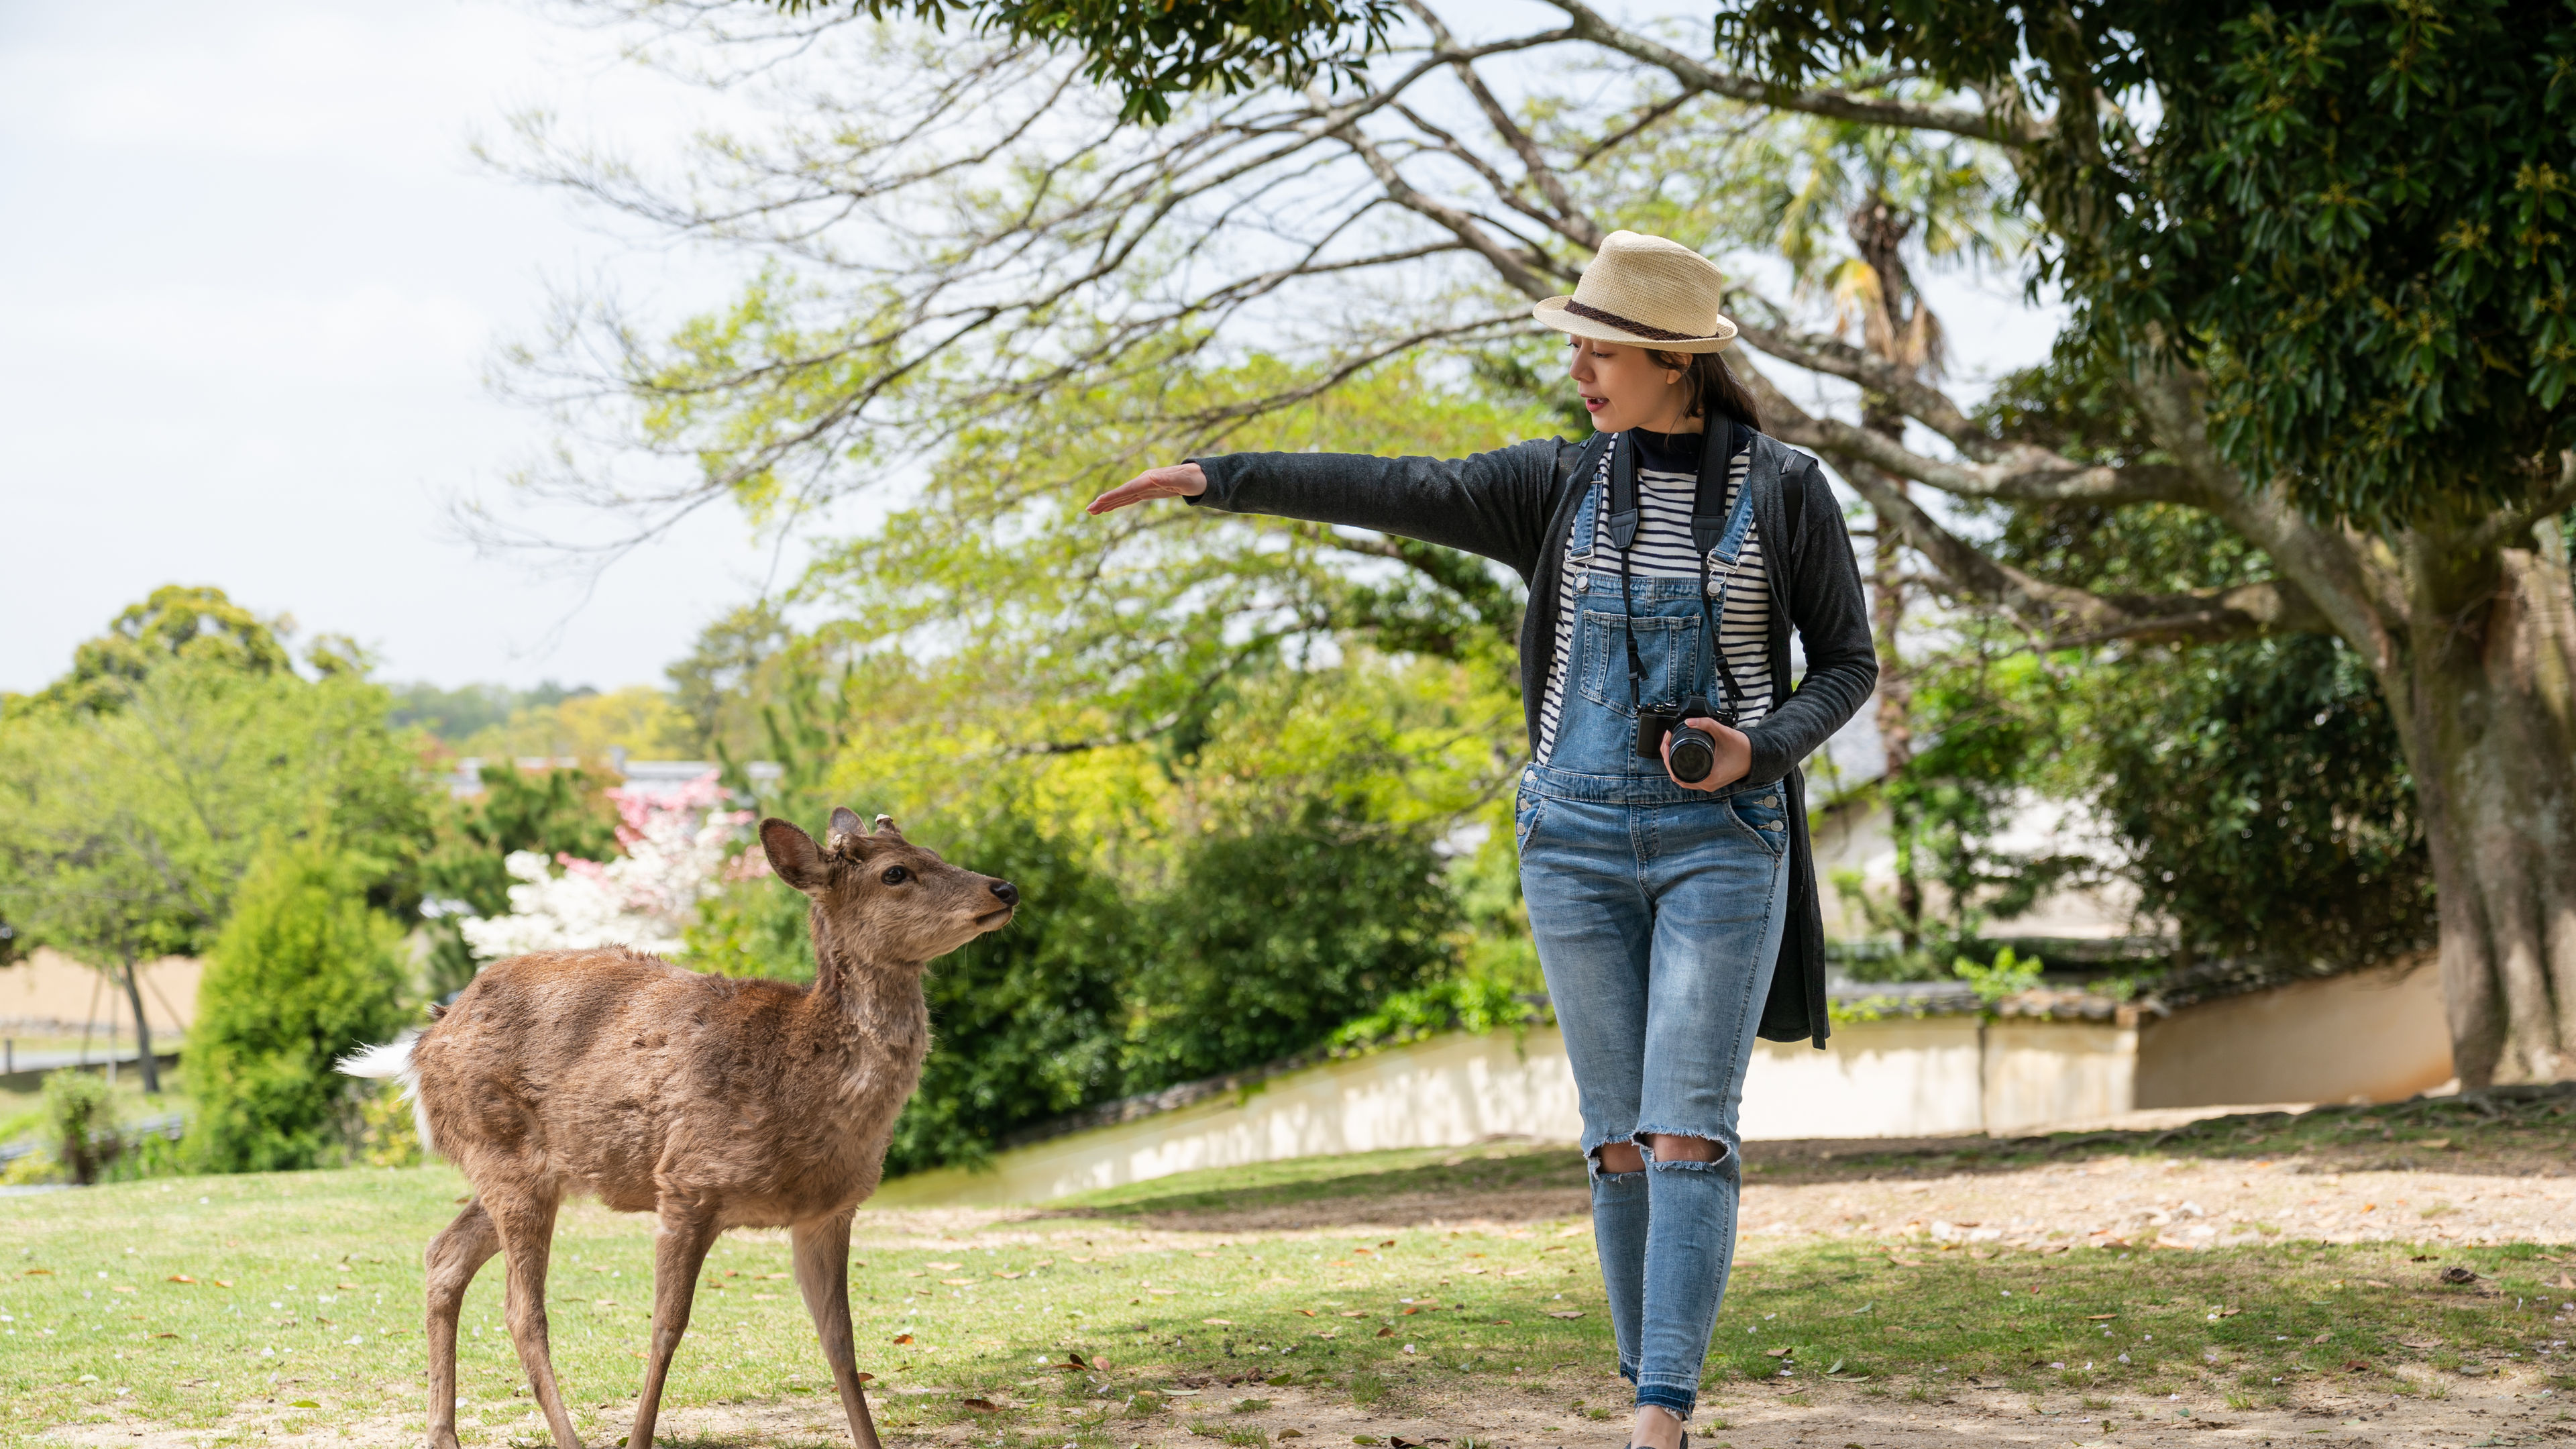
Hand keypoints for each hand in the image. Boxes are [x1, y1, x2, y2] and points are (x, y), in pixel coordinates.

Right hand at [1086, 462, 1206, 513]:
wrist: (1201, 476)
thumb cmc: (1194, 478)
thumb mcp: (1183, 480)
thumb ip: (1168, 478)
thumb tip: (1153, 477)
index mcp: (1149, 479)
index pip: (1128, 489)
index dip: (1114, 496)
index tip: (1099, 501)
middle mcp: (1145, 481)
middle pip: (1121, 493)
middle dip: (1105, 501)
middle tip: (1089, 510)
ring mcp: (1145, 486)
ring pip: (1123, 496)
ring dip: (1108, 503)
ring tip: (1093, 511)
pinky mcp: (1148, 491)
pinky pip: (1129, 498)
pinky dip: (1118, 503)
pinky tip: (1109, 508)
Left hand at [1661, 716, 1750, 791]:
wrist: (1758, 757)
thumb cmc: (1744, 749)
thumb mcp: (1724, 733)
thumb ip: (1706, 724)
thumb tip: (1689, 721)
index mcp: (1708, 778)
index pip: (1676, 772)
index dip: (1666, 755)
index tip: (1666, 739)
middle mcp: (1706, 785)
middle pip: (1676, 776)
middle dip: (1667, 757)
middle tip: (1667, 740)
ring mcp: (1708, 784)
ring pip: (1682, 778)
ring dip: (1673, 763)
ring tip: (1670, 745)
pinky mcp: (1710, 780)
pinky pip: (1690, 777)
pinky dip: (1682, 767)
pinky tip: (1679, 755)